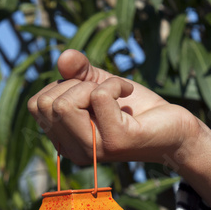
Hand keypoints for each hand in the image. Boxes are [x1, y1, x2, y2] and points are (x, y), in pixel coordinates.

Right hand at [28, 49, 210, 209]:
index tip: (87, 91)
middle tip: (104, 93)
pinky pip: (99, 95)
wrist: (173, 128)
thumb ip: (77, 71)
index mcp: (66, 143)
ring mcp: (95, 150)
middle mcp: (76, 152)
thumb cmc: (136, 110)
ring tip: (116, 94)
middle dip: (76, 85)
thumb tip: (63, 57)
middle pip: (48, 104)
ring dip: (94, 85)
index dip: (60, 87)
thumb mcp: (99, 84)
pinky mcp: (116, 142)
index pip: (37, 106)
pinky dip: (116, 83)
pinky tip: (128, 94)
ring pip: (65, 104)